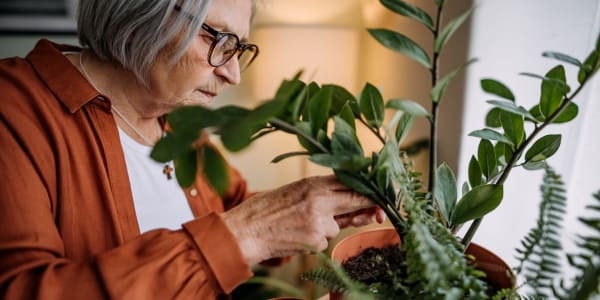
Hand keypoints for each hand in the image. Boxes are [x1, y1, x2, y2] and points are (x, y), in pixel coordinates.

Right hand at [221, 175, 378, 264]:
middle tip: (378, 213)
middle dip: (367, 208)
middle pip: (355, 200)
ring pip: (337, 226)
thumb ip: (322, 194)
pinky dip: (315, 241)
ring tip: (299, 225)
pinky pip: (325, 241)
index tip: (383, 193)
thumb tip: (350, 198)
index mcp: (313, 182)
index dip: (369, 188)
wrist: (245, 231)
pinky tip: (296, 236)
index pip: (350, 182)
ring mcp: (318, 220)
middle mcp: (319, 199)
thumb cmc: (266, 210)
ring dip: (327, 228)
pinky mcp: (315, 240)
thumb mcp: (294, 191)